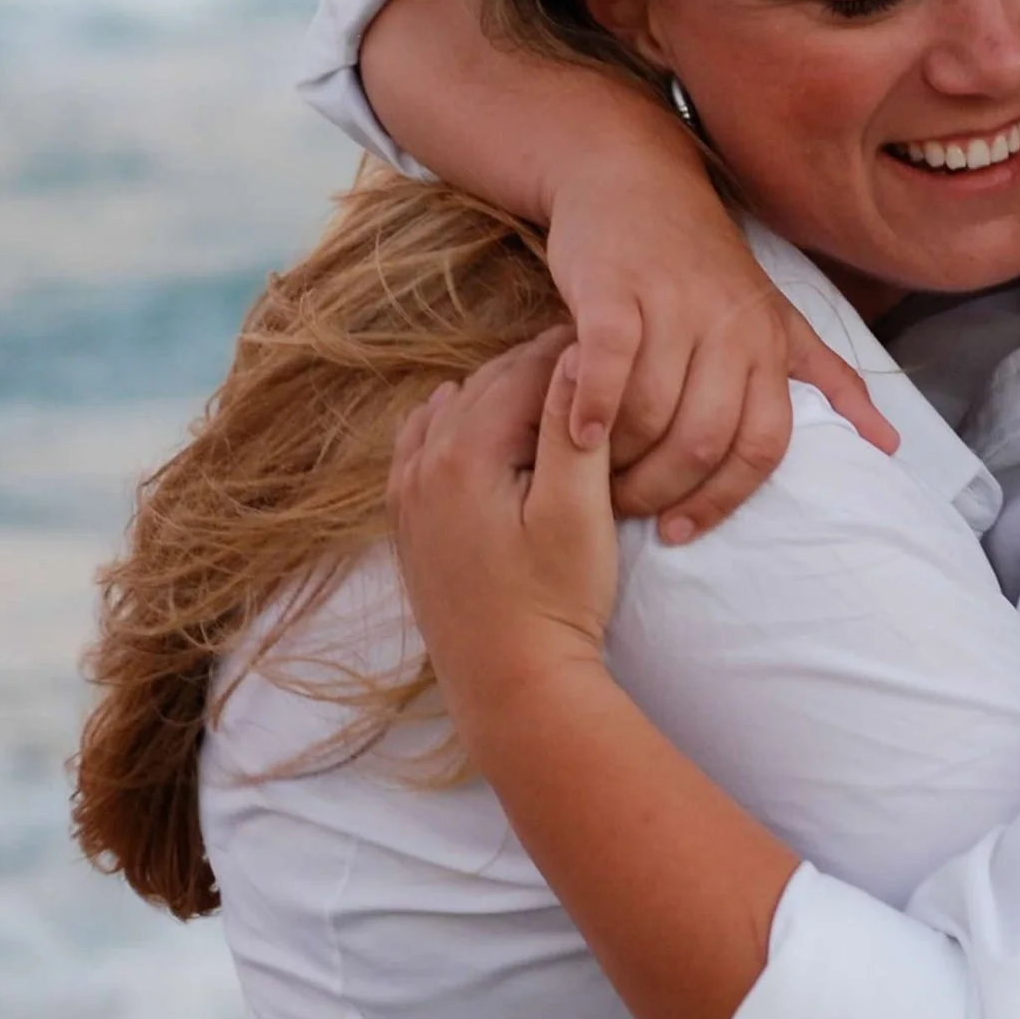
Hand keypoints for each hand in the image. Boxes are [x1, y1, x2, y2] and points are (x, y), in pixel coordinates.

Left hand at [388, 328, 618, 715]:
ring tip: (546, 383)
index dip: (570, 349)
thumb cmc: (556, 598)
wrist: (510, 684)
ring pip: (451, 410)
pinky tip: (460, 411)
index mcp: (466, 452)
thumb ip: (573, 428)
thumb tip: (578, 355)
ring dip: (497, 391)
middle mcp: (424, 464)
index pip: (524, 371)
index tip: (610, 334)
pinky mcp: (408, 523)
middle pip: (485, 385)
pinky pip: (419, 444)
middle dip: (536, 365)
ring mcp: (409, 495)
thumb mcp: (577, 510)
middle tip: (586, 350)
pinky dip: (447, 418)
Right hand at [544, 152, 899, 543]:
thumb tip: (890, 445)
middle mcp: (731, 325)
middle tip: (625, 509)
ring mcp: (674, 304)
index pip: (763, 444)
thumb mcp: (779, 316)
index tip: (682, 530)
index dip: (722, 498)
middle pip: (704, 438)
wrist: (634, 178)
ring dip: (619, 460)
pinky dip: (591, 408)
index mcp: (771, 343)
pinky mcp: (615, 288)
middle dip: (662, 489)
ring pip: (652, 411)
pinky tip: (577, 435)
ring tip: (595, 477)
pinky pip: (609, 363)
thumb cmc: (704, 264)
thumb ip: (829, 381)